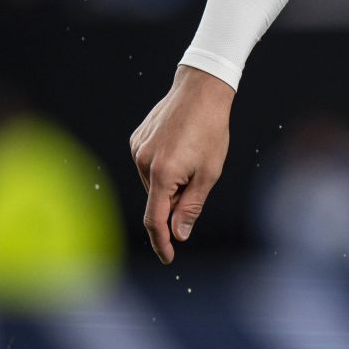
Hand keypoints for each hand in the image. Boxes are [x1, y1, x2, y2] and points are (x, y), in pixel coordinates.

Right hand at [128, 64, 233, 263]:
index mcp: (162, 174)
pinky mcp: (136, 140)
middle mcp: (142, 163)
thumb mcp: (209, 173)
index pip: (156, 220)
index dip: (161, 242)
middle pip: (157, 199)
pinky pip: (148, 165)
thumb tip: (178, 235)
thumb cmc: (211, 132)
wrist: (201, 90)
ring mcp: (137, 150)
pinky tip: (180, 147)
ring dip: (171, 183)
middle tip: (199, 177)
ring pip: (153, 183)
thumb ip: (191, 206)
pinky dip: (163, 167)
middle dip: (175, 201)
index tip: (168, 258)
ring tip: (192, 156)